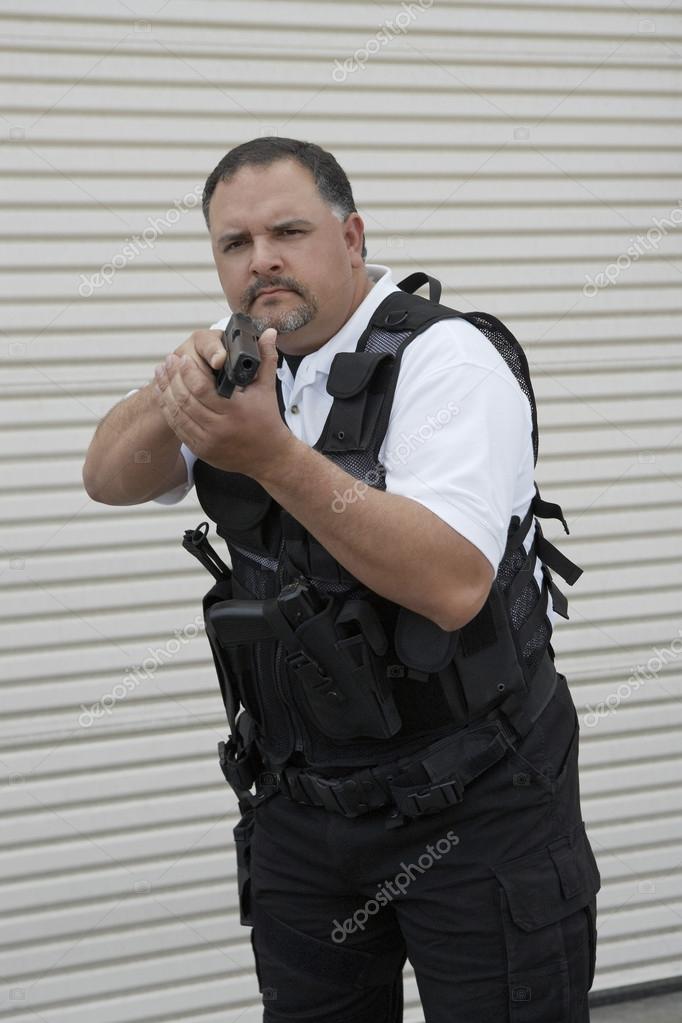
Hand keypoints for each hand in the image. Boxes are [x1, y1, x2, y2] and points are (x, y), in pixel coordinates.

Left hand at [153, 327, 295, 479]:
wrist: (270, 457)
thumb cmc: (268, 420)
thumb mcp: (267, 388)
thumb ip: (266, 358)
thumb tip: (269, 333)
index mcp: (235, 410)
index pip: (201, 388)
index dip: (188, 371)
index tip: (183, 357)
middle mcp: (219, 428)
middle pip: (185, 400)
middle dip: (173, 378)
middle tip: (167, 361)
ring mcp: (208, 441)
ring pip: (178, 414)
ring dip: (166, 392)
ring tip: (161, 374)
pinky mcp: (201, 450)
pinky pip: (178, 428)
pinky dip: (169, 411)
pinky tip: (165, 396)